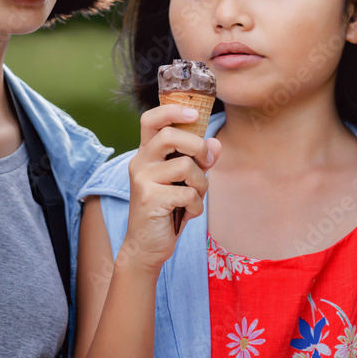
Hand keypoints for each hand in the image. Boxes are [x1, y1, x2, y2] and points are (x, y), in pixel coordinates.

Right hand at [120, 105, 220, 273]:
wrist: (146, 246)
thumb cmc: (166, 211)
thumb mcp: (185, 182)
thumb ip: (199, 161)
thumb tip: (216, 143)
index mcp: (147, 154)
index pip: (151, 119)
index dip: (172, 110)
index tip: (193, 113)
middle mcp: (140, 162)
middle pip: (171, 136)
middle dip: (198, 147)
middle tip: (207, 162)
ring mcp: (143, 180)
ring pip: (186, 166)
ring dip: (201, 184)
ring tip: (194, 198)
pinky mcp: (150, 198)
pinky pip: (188, 193)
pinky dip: (196, 206)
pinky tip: (188, 213)